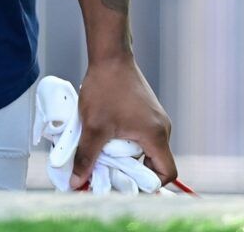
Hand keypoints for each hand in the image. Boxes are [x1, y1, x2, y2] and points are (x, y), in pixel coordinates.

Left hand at [72, 53, 174, 188]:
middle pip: (157, 164)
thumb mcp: (93, 127)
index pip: (167, 172)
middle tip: (111, 175)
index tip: (125, 184)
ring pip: (148, 150)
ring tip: (106, 157)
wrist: (110, 57)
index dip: (149, 185)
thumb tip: (75, 183)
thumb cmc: (105, 89)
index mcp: (156, 135)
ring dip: (129, 158)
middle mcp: (162, 128)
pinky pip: (143, 137)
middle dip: (134, 173)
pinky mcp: (147, 113)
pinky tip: (108, 140)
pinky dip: (129, 145)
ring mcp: (156, 119)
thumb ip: (86, 158)